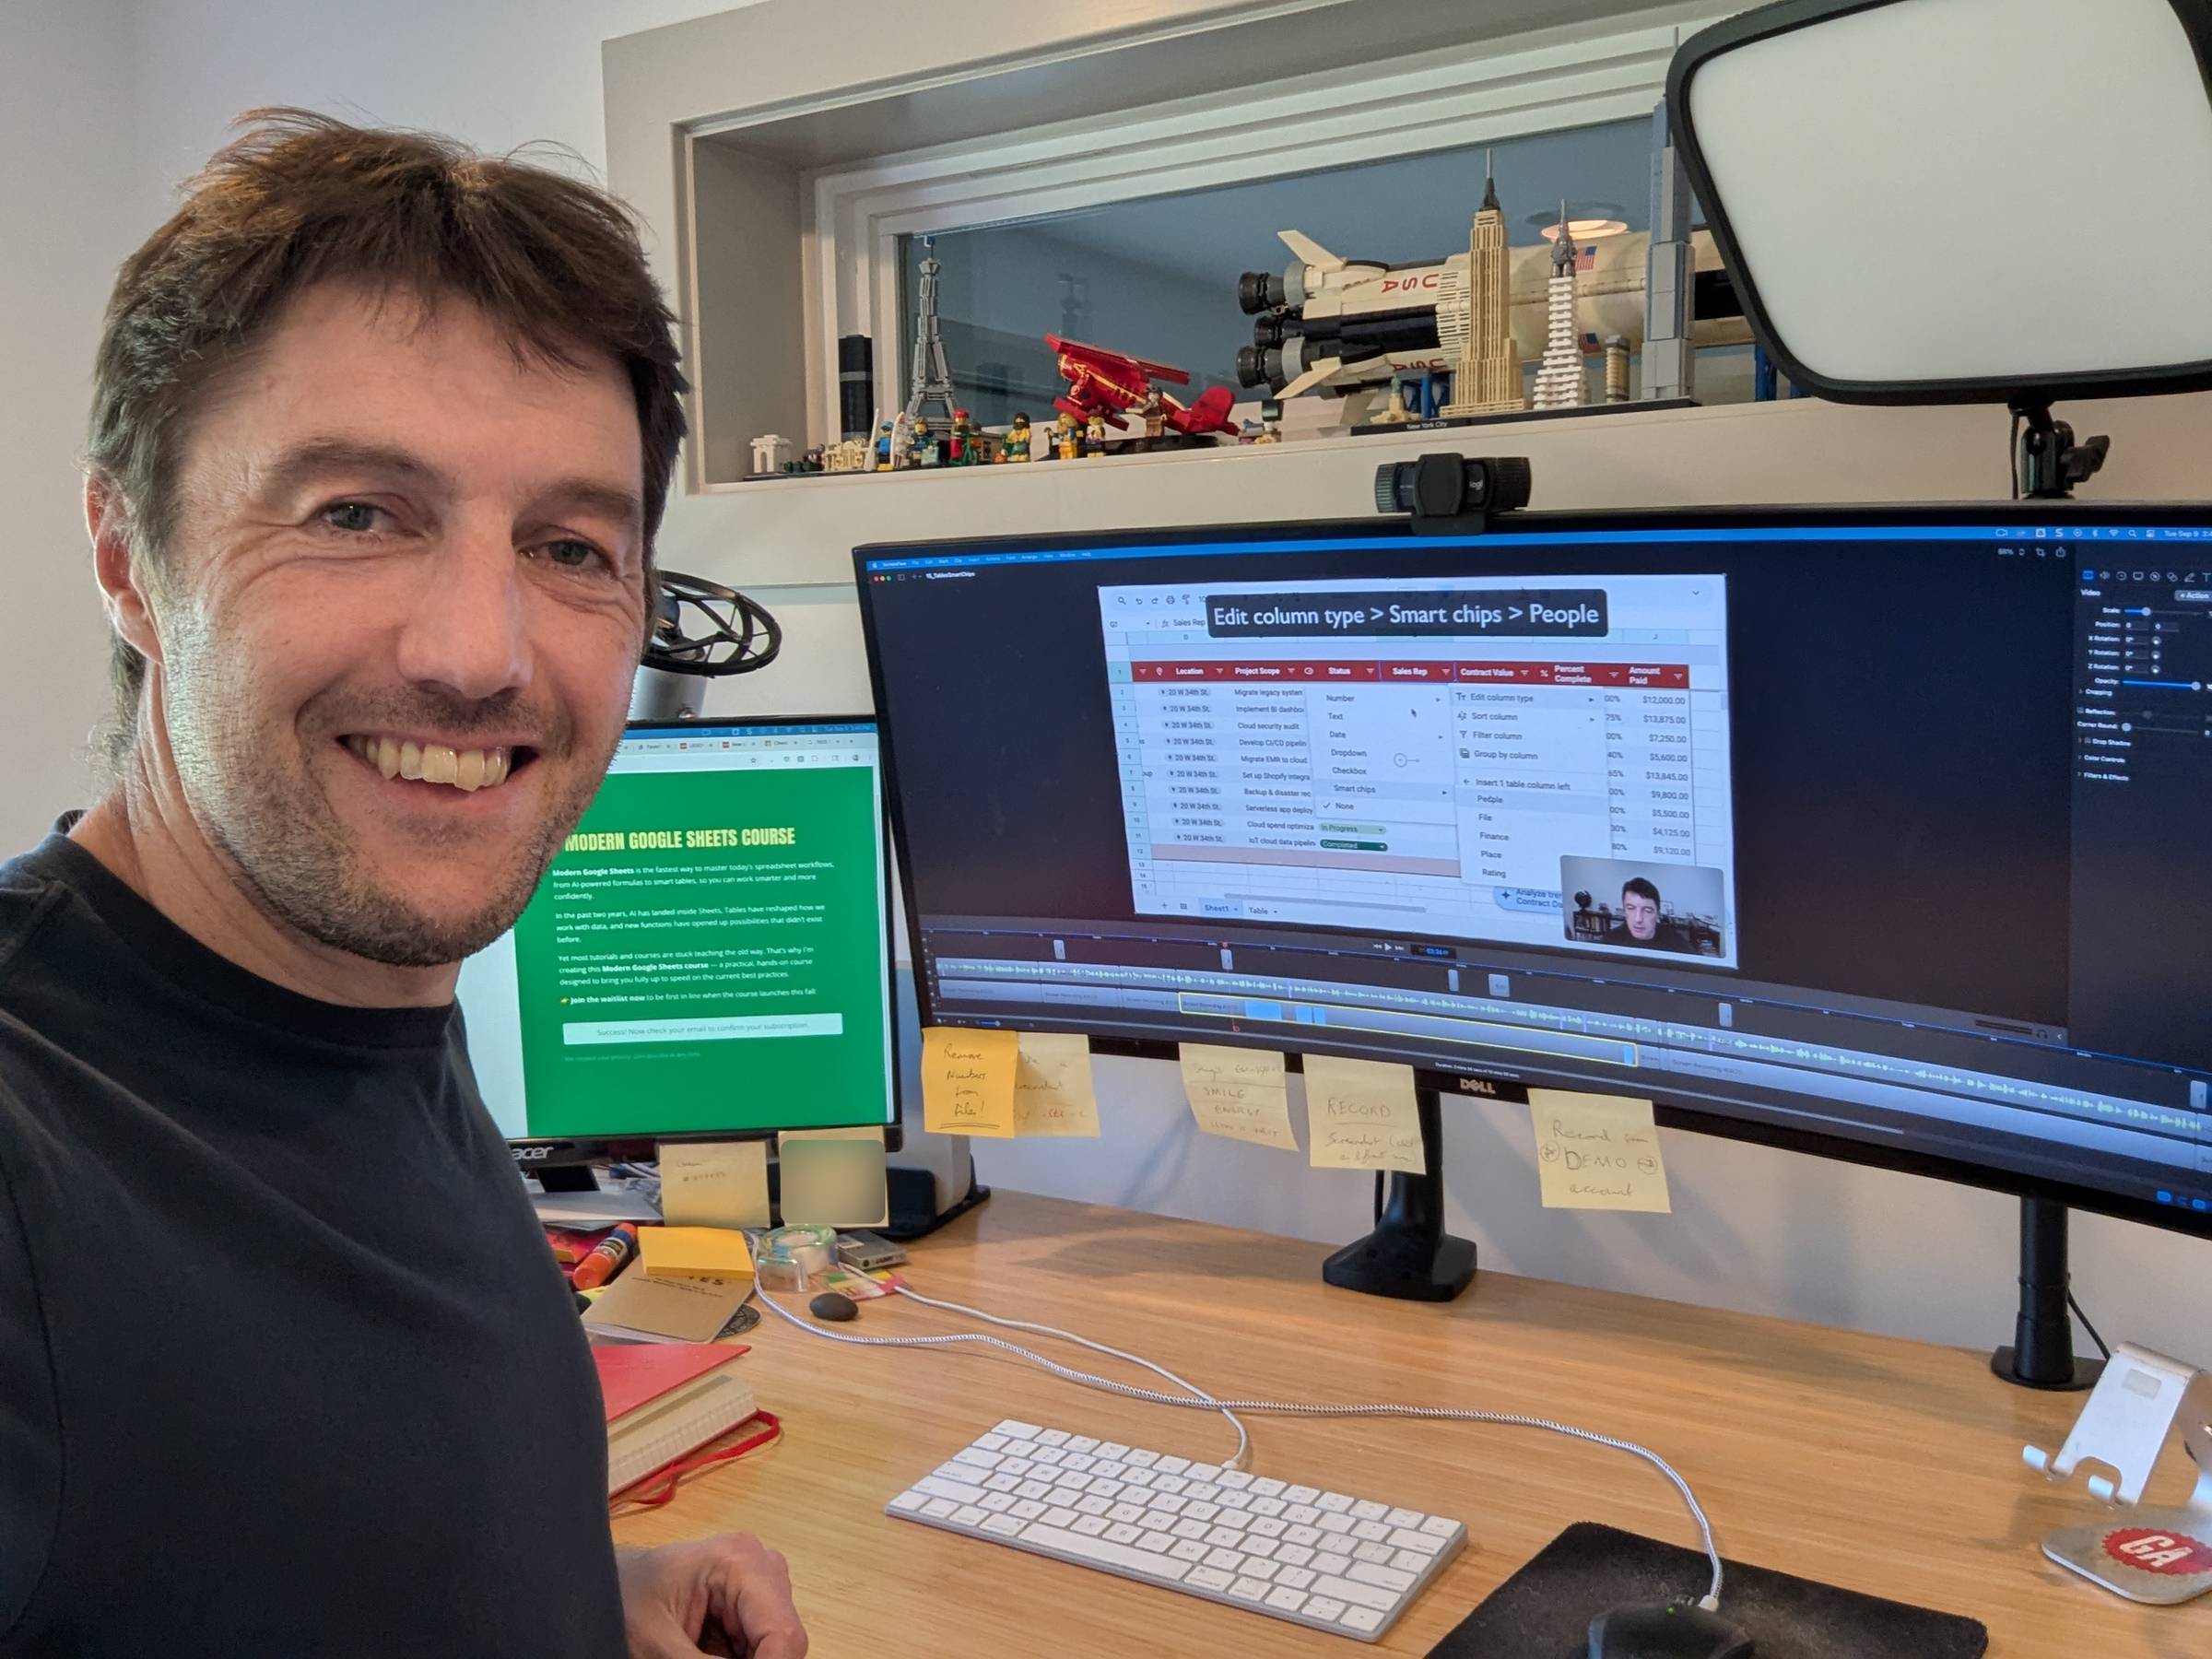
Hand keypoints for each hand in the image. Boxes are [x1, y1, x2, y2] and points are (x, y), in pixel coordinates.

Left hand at [617, 1535, 807, 1658]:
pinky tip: (705, 1653)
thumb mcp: (657, 1646)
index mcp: (740, 1562)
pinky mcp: (749, 1601)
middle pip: (785, 1641)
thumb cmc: (621, 1598)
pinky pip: (760, 1646)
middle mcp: (760, 1566)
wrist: (608, 1582)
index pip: (784, 1633)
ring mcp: (757, 1582)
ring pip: (776, 1646)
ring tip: (695, 1654)